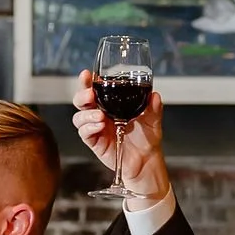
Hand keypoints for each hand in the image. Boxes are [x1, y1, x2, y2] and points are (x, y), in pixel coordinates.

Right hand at [70, 67, 171, 212]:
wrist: (147, 160)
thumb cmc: (147, 138)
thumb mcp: (152, 119)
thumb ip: (154, 107)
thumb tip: (155, 95)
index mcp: (111, 105)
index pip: (95, 89)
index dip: (88, 81)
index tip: (88, 74)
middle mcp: (100, 114)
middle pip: (81, 101)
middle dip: (82, 95)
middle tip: (90, 94)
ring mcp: (96, 128)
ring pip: (79, 117)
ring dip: (86, 114)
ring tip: (100, 116)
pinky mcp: (95, 142)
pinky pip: (84, 133)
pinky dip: (89, 128)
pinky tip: (99, 125)